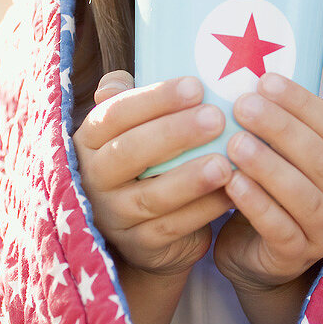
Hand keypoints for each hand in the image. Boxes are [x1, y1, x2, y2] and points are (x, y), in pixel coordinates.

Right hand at [72, 71, 232, 276]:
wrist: (143, 227)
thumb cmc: (147, 159)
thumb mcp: (134, 128)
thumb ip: (132, 100)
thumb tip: (123, 78)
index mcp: (90, 140)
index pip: (114, 114)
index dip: (154, 99)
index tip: (196, 85)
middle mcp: (94, 178)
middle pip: (129, 152)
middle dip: (175, 133)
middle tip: (217, 118)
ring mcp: (114, 215)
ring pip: (151, 196)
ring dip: (190, 179)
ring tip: (225, 163)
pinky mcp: (140, 245)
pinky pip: (174, 227)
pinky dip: (204, 210)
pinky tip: (232, 193)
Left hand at [213, 73, 322, 291]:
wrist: (256, 253)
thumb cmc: (272, 188)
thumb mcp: (284, 152)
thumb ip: (288, 120)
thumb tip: (269, 71)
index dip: (302, 102)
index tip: (264, 80)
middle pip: (321, 158)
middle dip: (282, 129)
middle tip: (242, 105)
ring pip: (305, 196)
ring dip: (269, 167)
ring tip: (234, 144)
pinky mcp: (297, 257)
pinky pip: (281, 230)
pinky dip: (258, 205)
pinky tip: (232, 184)